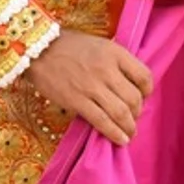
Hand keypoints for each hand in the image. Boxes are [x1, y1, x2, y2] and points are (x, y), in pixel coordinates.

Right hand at [25, 30, 153, 145]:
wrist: (36, 49)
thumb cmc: (67, 46)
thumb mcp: (98, 44)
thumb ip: (115, 61)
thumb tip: (128, 83)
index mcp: (114, 52)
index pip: (144, 76)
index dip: (147, 90)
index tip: (143, 96)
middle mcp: (106, 69)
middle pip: (134, 98)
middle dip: (137, 112)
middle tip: (133, 117)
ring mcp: (91, 86)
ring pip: (121, 113)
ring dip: (129, 127)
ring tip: (129, 133)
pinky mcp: (77, 101)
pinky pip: (102, 122)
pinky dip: (114, 134)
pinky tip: (120, 140)